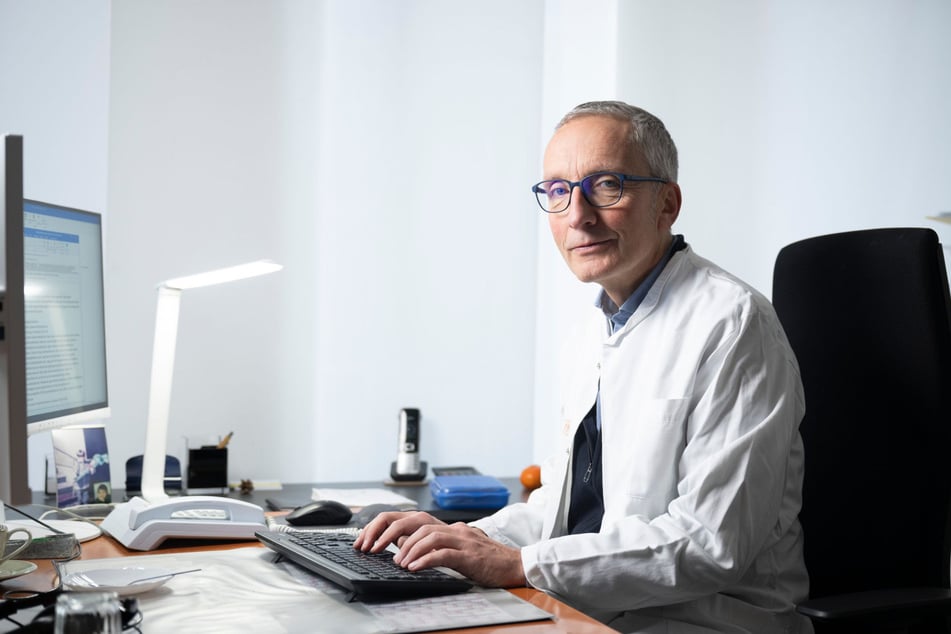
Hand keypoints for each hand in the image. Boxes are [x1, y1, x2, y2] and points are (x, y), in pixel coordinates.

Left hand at [353, 511, 526, 587]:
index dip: (384, 526)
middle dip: (388, 533)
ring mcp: (461, 540)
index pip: (408, 518)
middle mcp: (451, 528)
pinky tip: (414, 568)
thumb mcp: (453, 547)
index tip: (366, 540)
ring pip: (428, 535)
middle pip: (414, 520)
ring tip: (396, 562)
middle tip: (372, 548)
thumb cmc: (484, 558)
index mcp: (445, 527)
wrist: (514, 564)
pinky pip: (444, 553)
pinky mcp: (469, 555)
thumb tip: (401, 541)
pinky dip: (426, 559)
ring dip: (407, 549)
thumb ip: (429, 543)